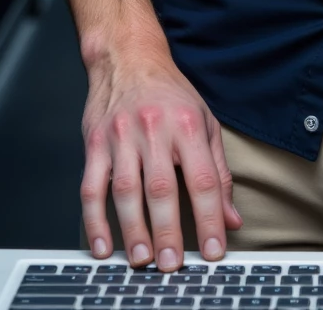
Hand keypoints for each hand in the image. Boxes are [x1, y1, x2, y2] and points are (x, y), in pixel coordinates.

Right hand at [81, 38, 242, 269]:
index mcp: (188, 125)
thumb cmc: (170, 94)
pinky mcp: (94, 144)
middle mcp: (154, 129)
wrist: (128, 57)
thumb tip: (231, 219)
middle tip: (173, 265)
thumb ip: (218, 173)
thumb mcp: (205, 123)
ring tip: (142, 260)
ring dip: (132, 230)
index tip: (214, 251)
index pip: (204, 179)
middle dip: (168, 231)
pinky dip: (94, 221)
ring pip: (125, 190)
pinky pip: (91, 188)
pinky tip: (102, 246)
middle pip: (162, 188)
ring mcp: (121, 136)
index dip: (211, 217)